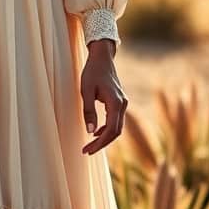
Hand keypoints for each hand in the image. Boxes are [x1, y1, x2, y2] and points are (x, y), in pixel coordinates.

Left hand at [80, 41, 127, 155]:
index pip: (110, 130)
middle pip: (116, 132)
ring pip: (117, 127)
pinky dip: (106, 129)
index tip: (87, 150)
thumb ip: (89, 111)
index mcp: (116, 103)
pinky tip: (96, 132)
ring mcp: (123, 103)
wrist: (102, 58)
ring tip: (89, 145)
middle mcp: (123, 104)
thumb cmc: (92, 72)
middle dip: (101, 144)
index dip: (99, 143)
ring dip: (104, 138)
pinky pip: (115, 120)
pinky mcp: (119, 102)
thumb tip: (90, 132)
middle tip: (86, 151)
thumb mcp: (86, 91)